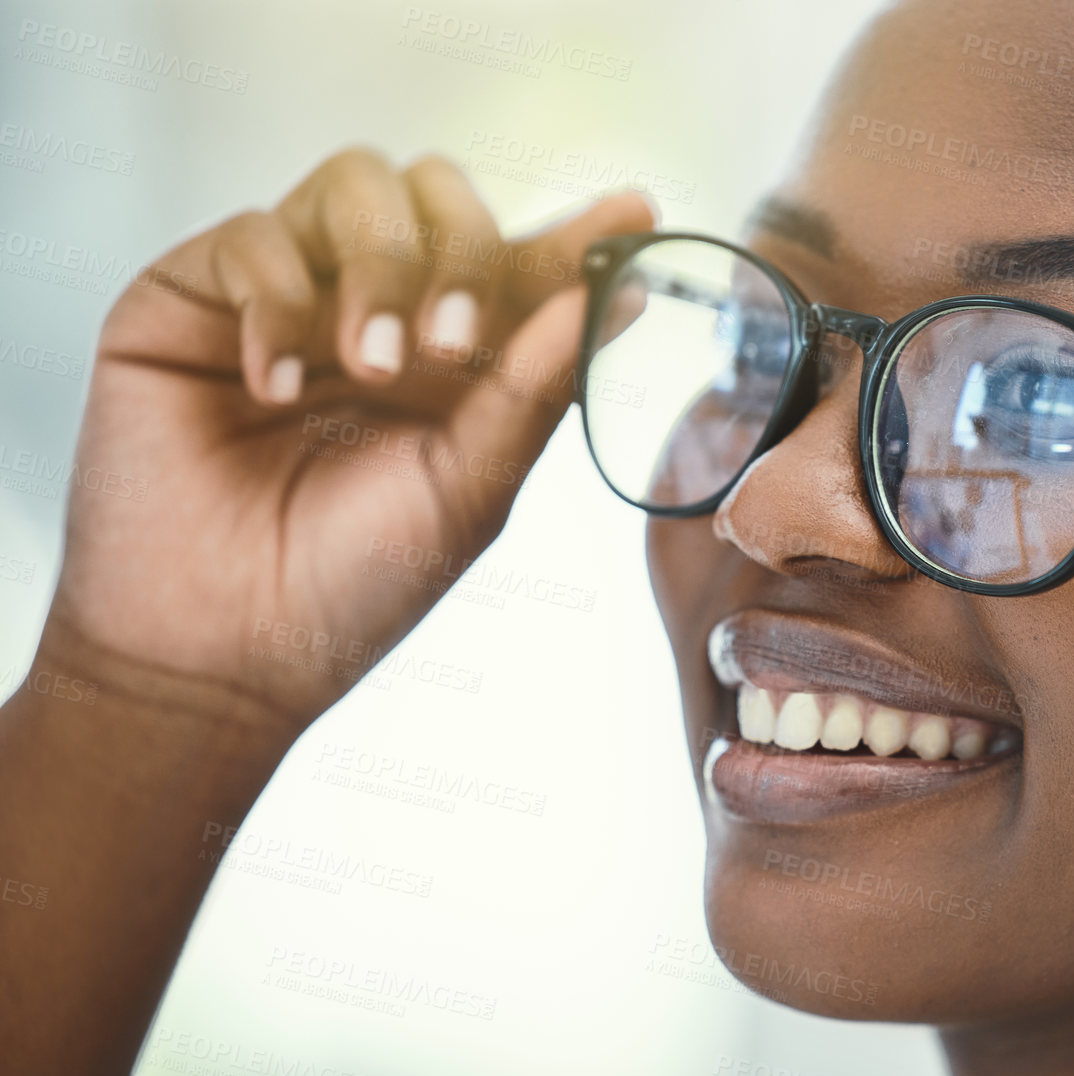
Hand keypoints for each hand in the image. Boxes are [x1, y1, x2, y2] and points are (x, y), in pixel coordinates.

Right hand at [46, 149, 653, 728]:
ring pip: (355, 185)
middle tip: (455, 341)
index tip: (635, 213)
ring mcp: (291, 295)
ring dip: (380, 265)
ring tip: (371, 364)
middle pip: (439, 194)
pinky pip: (251, 235)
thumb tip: (607, 295)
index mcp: (455, 359)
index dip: (578, 236)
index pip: (522, 267)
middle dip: (463, 249)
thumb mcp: (468, 489)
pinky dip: (277, 302)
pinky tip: (273, 386)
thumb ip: (533, 389)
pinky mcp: (195, 297)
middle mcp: (378, 309)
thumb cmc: (350, 585)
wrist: (223, 650)